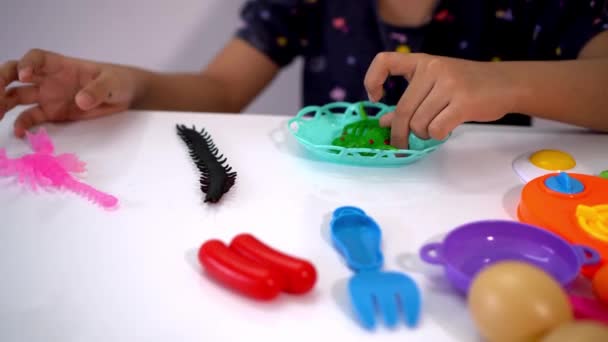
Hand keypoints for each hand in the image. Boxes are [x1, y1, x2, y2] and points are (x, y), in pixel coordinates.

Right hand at [0, 49, 136, 137]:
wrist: (124, 96)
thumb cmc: (117, 81)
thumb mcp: (111, 83)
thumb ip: (97, 90)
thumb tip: (81, 101)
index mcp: (60, 65)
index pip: (36, 58)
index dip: (26, 64)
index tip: (24, 75)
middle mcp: (48, 79)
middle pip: (15, 75)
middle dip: (1, 82)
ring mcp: (47, 96)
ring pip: (16, 96)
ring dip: (3, 103)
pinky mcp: (52, 113)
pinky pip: (31, 117)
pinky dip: (22, 124)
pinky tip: (18, 132)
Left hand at [364, 52, 516, 147]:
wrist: (506, 84)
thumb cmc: (466, 86)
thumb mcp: (434, 87)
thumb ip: (409, 102)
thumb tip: (383, 122)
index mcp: (422, 62)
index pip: (385, 62)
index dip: (372, 80)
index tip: (376, 97)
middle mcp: (433, 68)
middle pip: (403, 110)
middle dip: (399, 134)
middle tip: (400, 145)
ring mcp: (449, 84)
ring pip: (419, 123)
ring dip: (423, 134)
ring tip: (434, 128)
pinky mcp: (463, 102)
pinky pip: (436, 130)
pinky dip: (437, 136)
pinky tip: (445, 130)